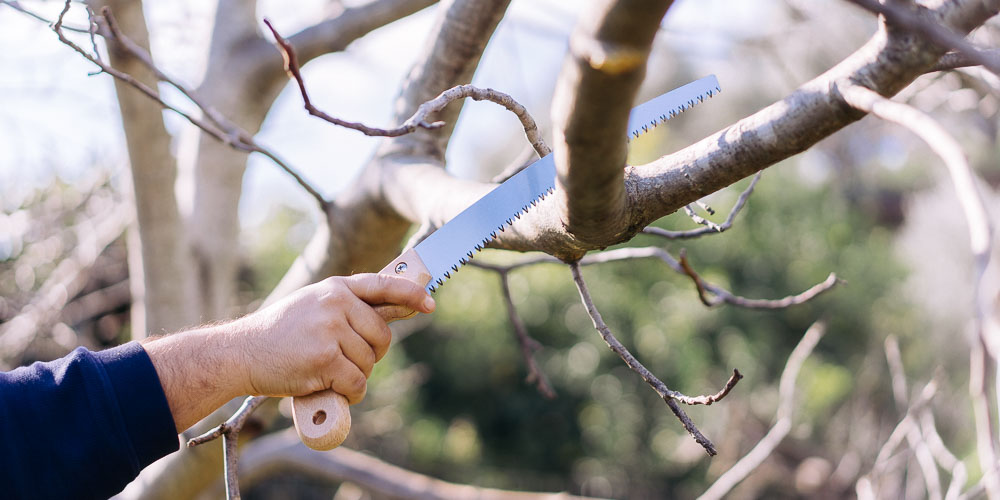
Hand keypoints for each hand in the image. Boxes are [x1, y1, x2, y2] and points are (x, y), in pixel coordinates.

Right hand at [234, 274, 434, 401]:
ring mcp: (330, 329)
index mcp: (336, 287)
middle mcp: (336, 303)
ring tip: (325, 372)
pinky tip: (328, 388)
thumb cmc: (281, 334)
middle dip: (371, 355)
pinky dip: (348, 394)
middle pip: (382, 337)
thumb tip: (403, 307)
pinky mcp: (325, 358)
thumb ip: (352, 306)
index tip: (429, 304)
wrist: (241, 353)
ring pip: (369, 363)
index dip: (411, 294)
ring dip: (354, 376)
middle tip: (344, 362)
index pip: (383, 285)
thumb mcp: (316, 306)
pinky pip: (357, 383)